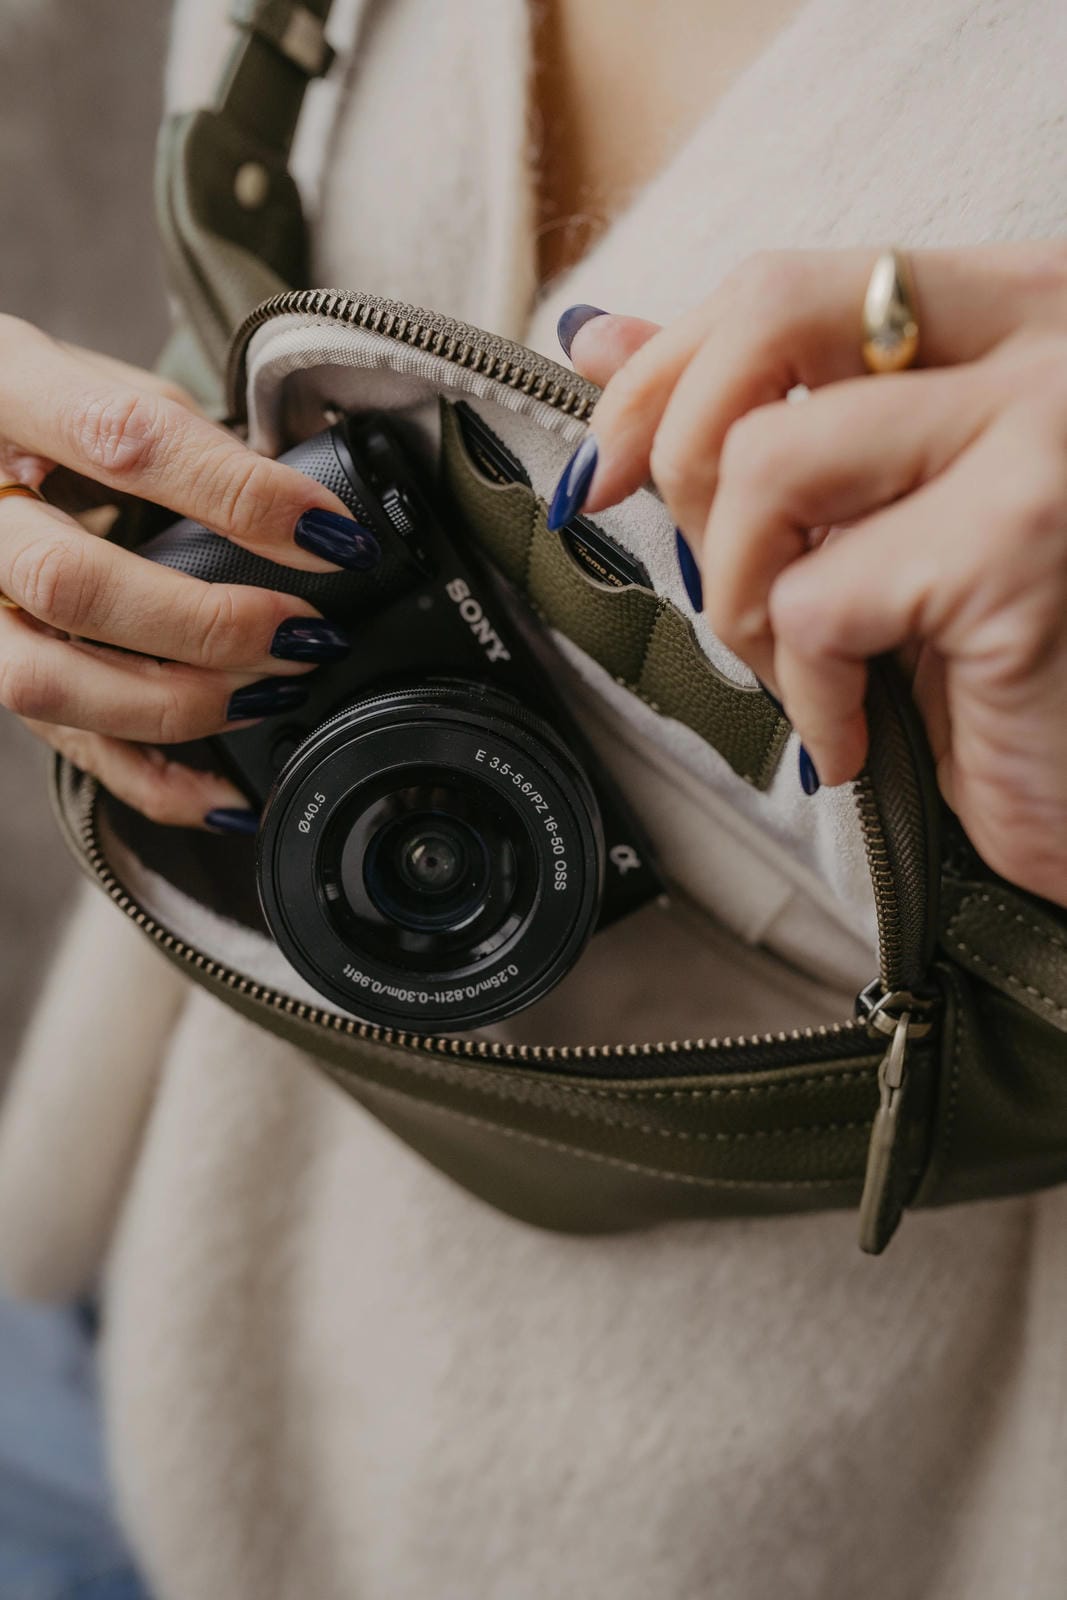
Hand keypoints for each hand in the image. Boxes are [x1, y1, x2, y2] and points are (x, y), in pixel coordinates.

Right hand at [0, 318, 376, 828]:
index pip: (125, 442)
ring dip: (181, 703)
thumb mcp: (105, 383)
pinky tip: (231, 790)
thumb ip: (190, 436)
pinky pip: (66, 751)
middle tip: (305, 632)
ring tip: (276, 691)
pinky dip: (158, 784)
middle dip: (208, 624)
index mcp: (4, 394)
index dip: (240, 497)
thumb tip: (309, 513)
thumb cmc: (42, 415)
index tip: (333, 537)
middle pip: (71, 584)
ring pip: (48, 681)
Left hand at [553, 244, 1066, 906]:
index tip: (605, 468)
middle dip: (682, 462)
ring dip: (744, 598)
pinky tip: (857, 737)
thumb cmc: (1007, 652)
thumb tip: (601, 340)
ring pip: (768, 463)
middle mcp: (1040, 338)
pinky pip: (814, 604)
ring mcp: (1040, 428)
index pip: (783, 283)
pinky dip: (808, 695)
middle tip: (721, 580)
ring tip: (810, 673)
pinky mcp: (1020, 542)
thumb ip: (761, 410)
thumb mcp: (881, 513)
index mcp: (1006, 308)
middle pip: (768, 317)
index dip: (662, 371)